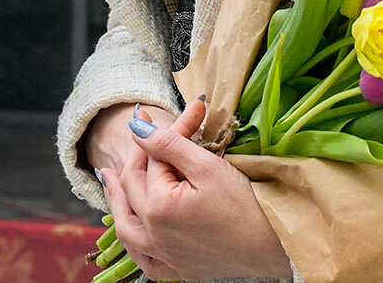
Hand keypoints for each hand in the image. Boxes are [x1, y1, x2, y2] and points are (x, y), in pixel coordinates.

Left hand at [101, 97, 293, 280]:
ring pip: (126, 226)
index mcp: (158, 206)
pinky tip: (129, 230)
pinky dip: (132, 242)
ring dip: (116, 199)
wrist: (274, 247)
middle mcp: (152, 235)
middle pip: (134, 187)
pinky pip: (142, 259)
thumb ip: (169, 144)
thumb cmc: (247, 205)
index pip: (151, 160)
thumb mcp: (207, 166)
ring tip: (108, 177)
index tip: (164, 115)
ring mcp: (162, 256)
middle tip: (140, 135)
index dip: (161, 133)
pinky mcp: (176, 271)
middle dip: (138, 156)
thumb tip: (137, 126)